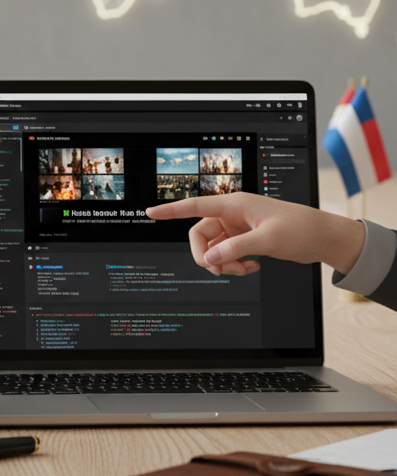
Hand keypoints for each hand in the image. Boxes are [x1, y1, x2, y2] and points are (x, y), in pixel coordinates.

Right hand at [145, 193, 364, 275]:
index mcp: (235, 204)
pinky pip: (226, 253)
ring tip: (243, 271)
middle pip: (200, 234)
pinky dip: (233, 264)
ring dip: (223, 263)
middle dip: (206, 255)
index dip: (171, 210)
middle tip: (218, 271)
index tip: (151, 213)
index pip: (195, 205)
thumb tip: (209, 259)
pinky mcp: (244, 239)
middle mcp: (232, 214)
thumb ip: (235, 249)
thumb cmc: (301, 229)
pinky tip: (251, 268)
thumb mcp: (268, 240)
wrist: (323, 238)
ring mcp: (237, 227)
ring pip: (213, 247)